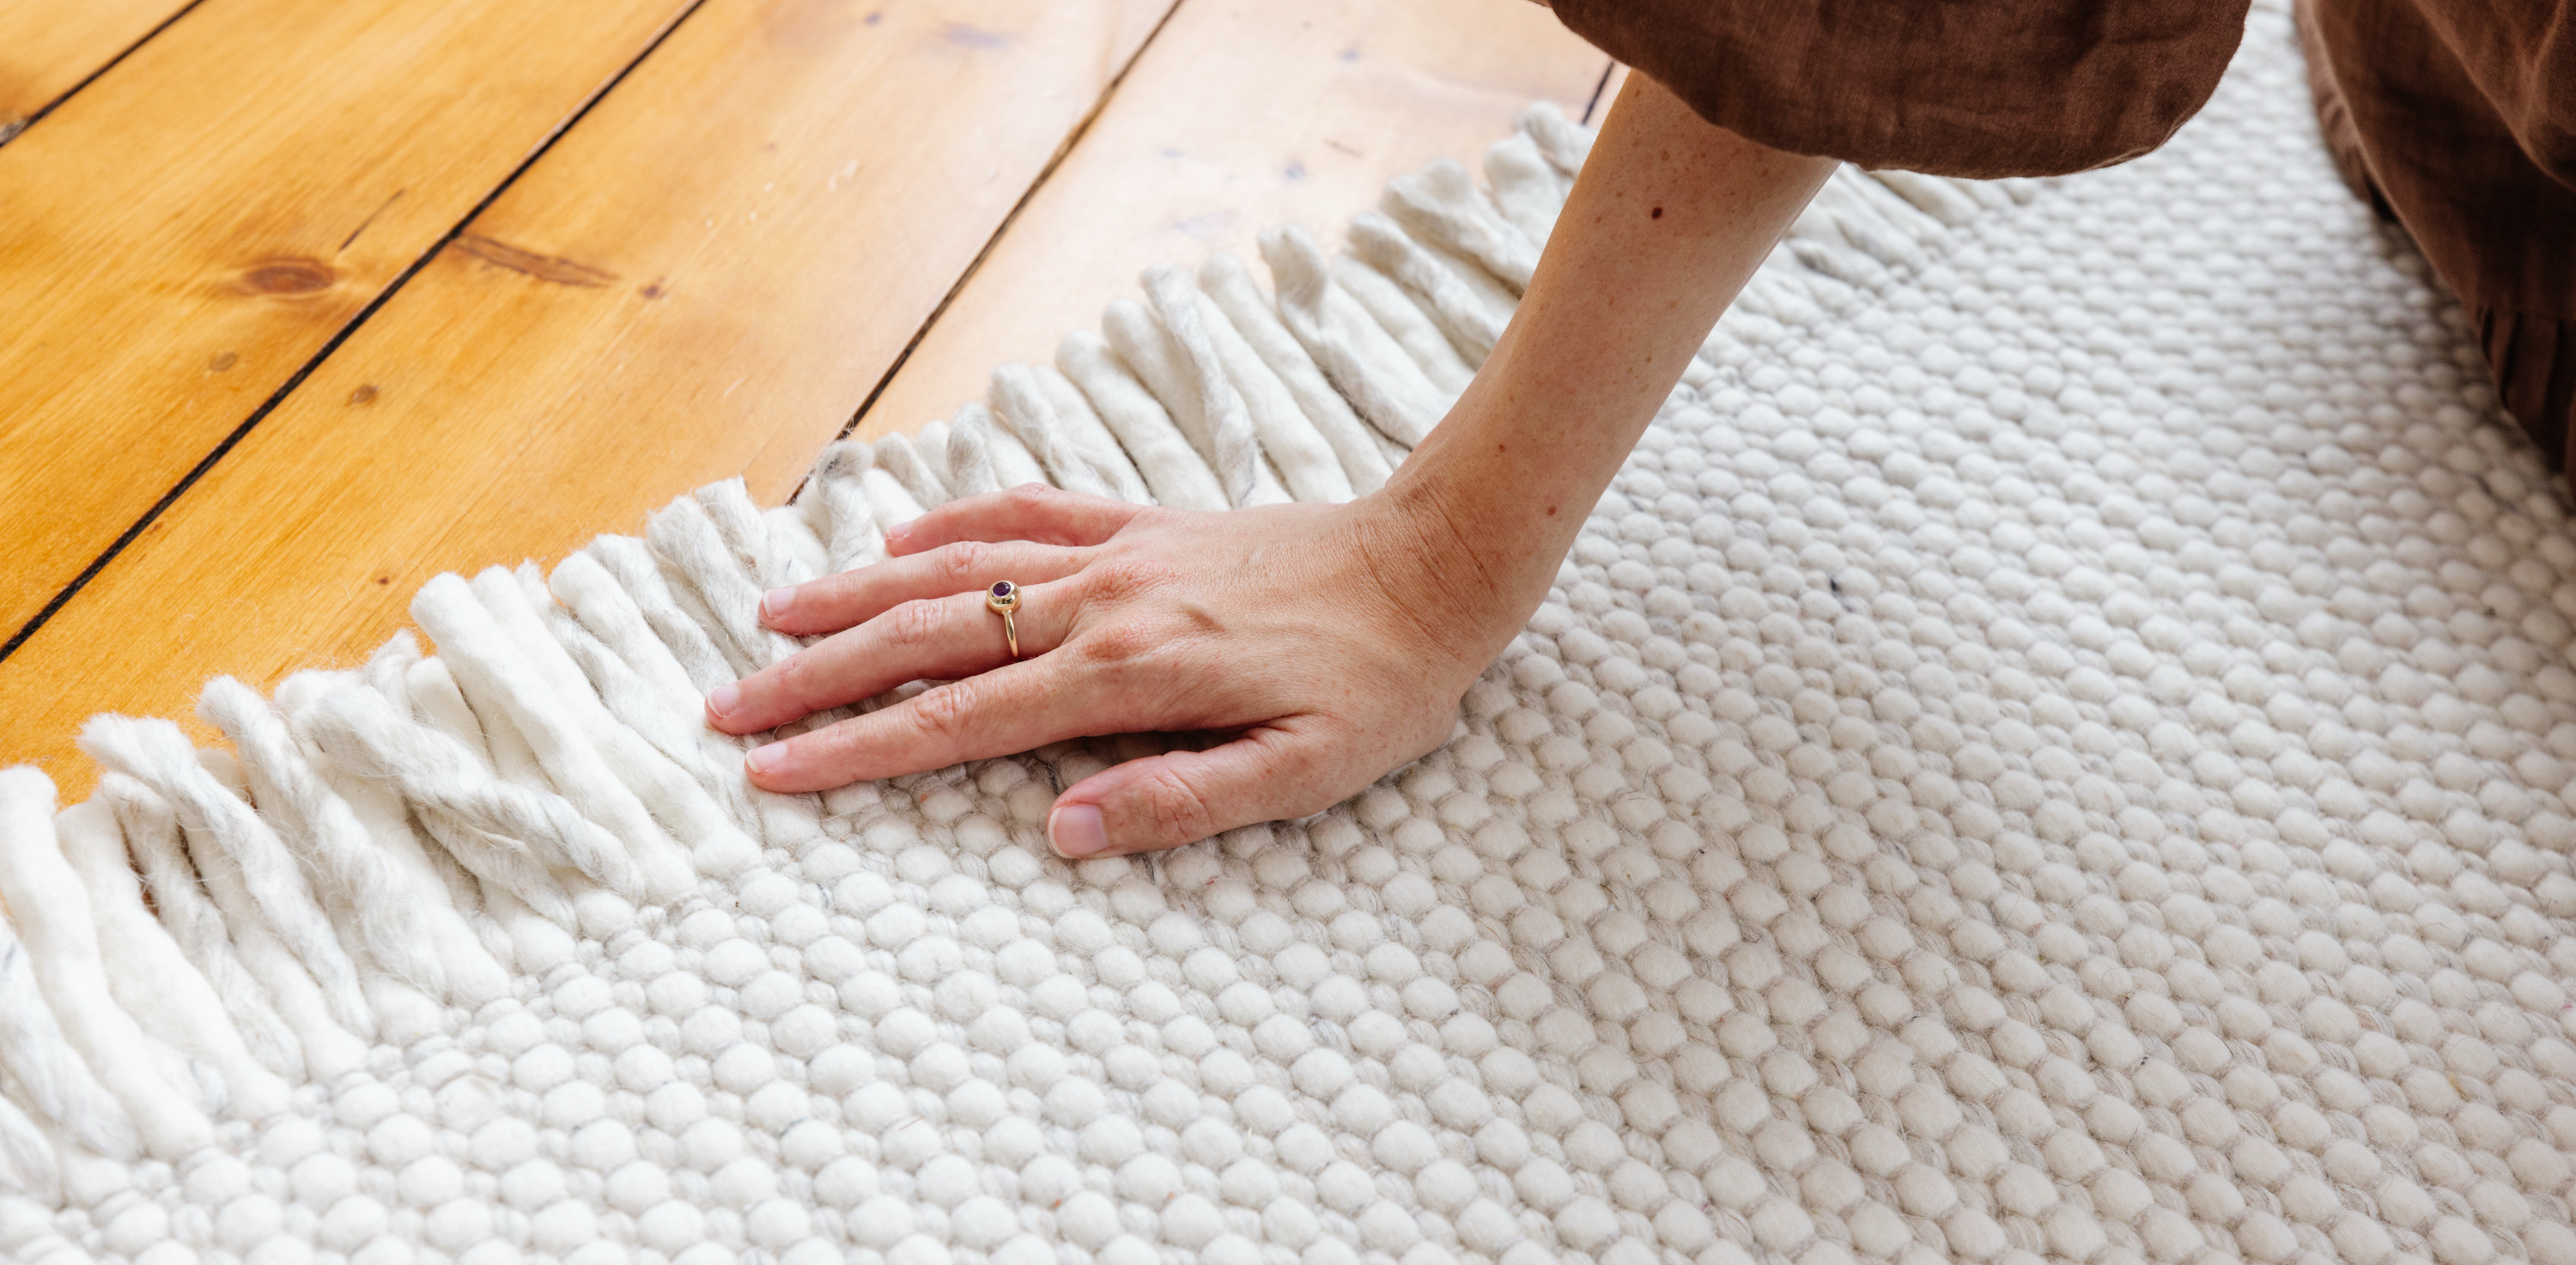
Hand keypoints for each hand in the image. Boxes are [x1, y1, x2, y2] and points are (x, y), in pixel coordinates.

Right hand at [703, 482, 1523, 857]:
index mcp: (1128, 676)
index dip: (855, 751)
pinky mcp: (1145, 522)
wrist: (1440, 560)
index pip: (958, 721)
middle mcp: (1102, 605)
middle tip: (723, 707)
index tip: (769, 773)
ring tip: (769, 618)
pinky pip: (1029, 509)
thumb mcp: (1305, 772)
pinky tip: (899, 534)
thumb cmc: (1382, 683)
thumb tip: (1060, 835)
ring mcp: (1118, 553)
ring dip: (854, 593)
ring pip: (957, 568)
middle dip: (816, 677)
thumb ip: (1181, 803)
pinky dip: (955, 520)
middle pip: (925, 639)